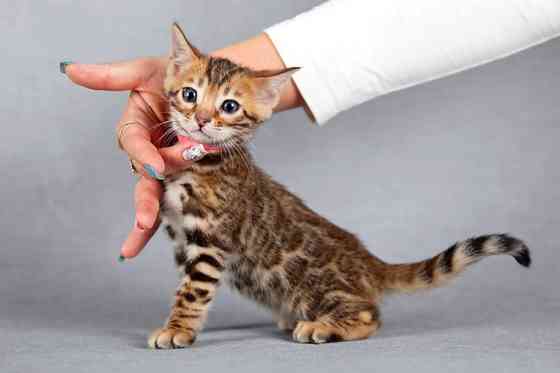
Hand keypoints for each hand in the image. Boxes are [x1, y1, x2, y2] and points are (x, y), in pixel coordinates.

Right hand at [64, 58, 195, 257]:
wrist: (211, 82)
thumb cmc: (175, 74)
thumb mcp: (145, 71)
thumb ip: (111, 77)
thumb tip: (71, 70)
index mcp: (136, 125)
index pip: (134, 142)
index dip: (144, 155)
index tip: (158, 167)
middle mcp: (146, 148)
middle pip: (142, 177)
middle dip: (144, 201)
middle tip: (146, 222)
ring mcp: (164, 162)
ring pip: (159, 189)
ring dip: (165, 201)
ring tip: (190, 178)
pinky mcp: (182, 171)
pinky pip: (174, 197)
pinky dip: (164, 218)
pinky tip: (148, 242)